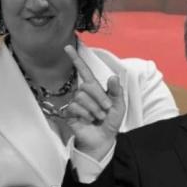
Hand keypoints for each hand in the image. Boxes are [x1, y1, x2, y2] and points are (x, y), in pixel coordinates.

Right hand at [63, 45, 124, 160]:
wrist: (103, 139)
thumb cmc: (110, 122)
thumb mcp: (118, 106)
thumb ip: (116, 91)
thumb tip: (113, 76)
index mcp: (95, 88)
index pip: (84, 70)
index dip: (76, 59)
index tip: (68, 47)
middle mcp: (83, 93)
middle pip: (87, 86)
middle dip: (100, 98)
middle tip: (105, 110)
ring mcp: (75, 103)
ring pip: (82, 97)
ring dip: (94, 109)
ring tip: (97, 117)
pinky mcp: (69, 112)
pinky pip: (76, 107)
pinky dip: (86, 115)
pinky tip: (88, 120)